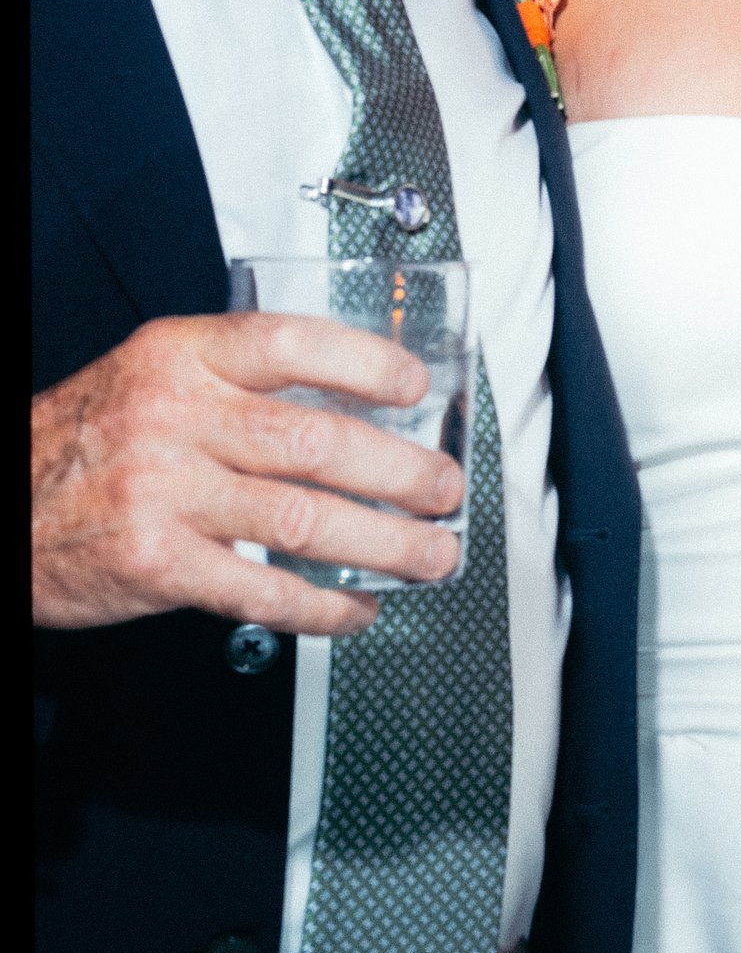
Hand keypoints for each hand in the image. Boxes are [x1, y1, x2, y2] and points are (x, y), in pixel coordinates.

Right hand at [32, 314, 466, 635]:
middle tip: (446, 489)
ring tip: (430, 554)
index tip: (415, 387)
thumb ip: (235, 379)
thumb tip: (352, 401)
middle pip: (316, 442)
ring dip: (385, 545)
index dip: (367, 363)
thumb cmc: (82, 443)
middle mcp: (174, 419)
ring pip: (304, 519)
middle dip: (402, 472)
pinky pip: (260, 590)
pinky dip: (322, 607)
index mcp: (179, 358)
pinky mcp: (156, 564)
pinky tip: (355, 609)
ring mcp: (164, 494)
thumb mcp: (149, 377)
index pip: (291, 343)